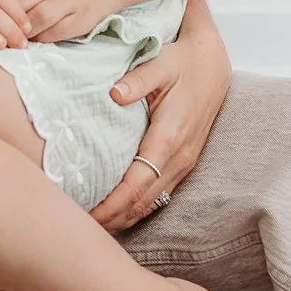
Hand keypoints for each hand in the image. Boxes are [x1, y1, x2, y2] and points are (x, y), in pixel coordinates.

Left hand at [88, 11, 231, 231]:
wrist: (212, 64)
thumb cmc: (183, 62)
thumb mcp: (160, 63)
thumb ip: (137, 80)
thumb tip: (113, 93)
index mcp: (169, 138)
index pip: (136, 185)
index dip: (112, 205)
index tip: (87, 216)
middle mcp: (179, 157)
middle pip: (142, 203)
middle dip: (113, 219)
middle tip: (78, 227)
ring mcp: (184, 163)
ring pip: (152, 203)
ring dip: (124, 218)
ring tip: (93, 225)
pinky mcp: (184, 162)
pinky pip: (159, 195)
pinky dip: (137, 208)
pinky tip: (118, 211)